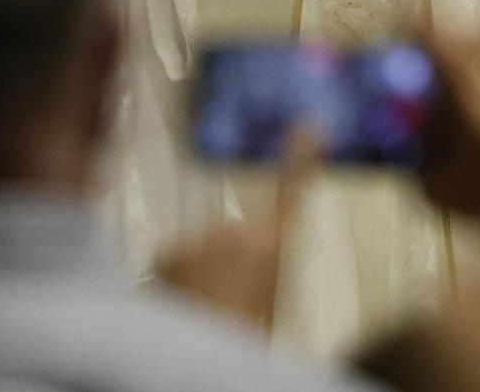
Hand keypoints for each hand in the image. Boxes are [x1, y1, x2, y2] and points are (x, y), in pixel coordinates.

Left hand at [154, 133, 317, 332]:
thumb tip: (256, 251)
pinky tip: (180, 308)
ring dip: (195, 274)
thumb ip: (262, 264)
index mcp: (275, 245)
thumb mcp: (270, 299)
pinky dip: (171, 282)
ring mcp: (202, 237)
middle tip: (224, 302)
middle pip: (230, 236)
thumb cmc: (244, 332)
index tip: (311, 125)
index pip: (293, 190)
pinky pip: (170, 264)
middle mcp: (240, 231)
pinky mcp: (168, 250)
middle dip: (222, 261)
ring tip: (201, 311)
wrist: (202, 355)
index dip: (302, 157)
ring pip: (196, 251)